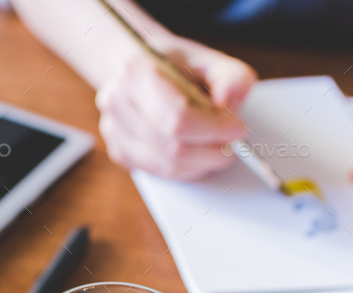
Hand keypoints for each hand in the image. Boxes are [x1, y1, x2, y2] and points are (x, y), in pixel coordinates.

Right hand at [95, 37, 256, 180]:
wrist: (139, 68)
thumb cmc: (173, 63)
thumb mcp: (208, 58)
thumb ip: (231, 78)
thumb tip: (230, 109)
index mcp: (136, 73)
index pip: (178, 118)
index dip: (214, 130)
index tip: (237, 130)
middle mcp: (118, 103)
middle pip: (174, 148)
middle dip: (212, 151)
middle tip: (232, 143)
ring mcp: (115, 132)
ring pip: (169, 166)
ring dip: (203, 163)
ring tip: (217, 146)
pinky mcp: (121, 153)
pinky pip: (162, 173)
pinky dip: (188, 169)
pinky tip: (198, 153)